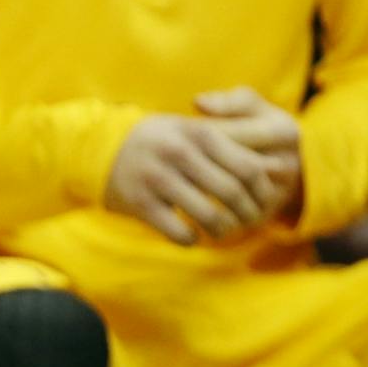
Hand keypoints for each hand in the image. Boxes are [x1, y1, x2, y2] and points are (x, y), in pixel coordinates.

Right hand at [104, 87, 301, 243]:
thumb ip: (225, 139)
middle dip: (246, 216)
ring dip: (221, 231)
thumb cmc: (157, 140)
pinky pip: (180, 233)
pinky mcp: (141, 203)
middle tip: (245, 223)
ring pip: (210, 217)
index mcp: (197, 132)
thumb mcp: (188, 126)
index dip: (263, 191)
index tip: (264, 204)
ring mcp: (158, 178)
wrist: (99, 148)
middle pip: (233, 194)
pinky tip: (190, 234)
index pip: (248, 167)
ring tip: (220, 230)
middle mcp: (179, 152)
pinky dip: (191, 239)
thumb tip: (268, 170)